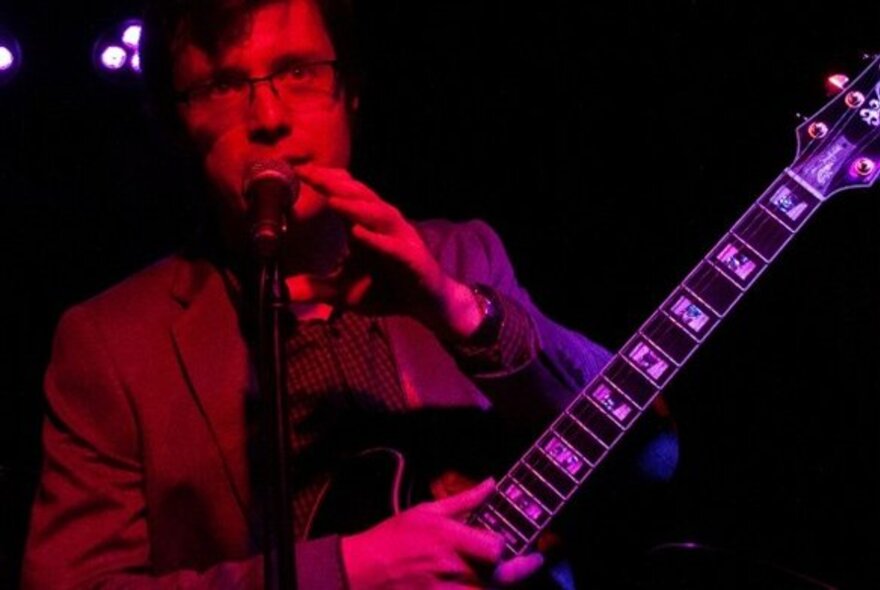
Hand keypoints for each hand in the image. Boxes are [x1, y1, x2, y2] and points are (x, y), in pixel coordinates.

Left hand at [295, 164, 482, 341]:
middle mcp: (383, 226)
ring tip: (332, 198)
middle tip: (310, 174)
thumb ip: (316, 288)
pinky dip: (376, 239)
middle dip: (335, 184)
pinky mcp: (412, 259)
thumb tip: (283, 291)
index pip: (344, 195)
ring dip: (356, 206)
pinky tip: (359, 233)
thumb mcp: (343, 292)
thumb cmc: (386, 290)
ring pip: (378, 214)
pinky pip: (393, 246)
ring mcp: (399, 240)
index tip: (297, 171)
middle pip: (360, 196)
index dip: (324, 181)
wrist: (426, 305)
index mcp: (365, 227)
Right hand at [341, 479, 544, 588]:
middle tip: (533, 561)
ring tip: (502, 573)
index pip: (495, 548)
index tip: (517, 542)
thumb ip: (464, 500)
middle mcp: (451, 567)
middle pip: (499, 577)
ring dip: (497, 583)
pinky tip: (478, 582)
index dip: (507, 547)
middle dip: (517, 569)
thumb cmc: (394, 538)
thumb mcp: (427, 511)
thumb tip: (491, 483)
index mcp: (448, 538)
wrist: (362, 571)